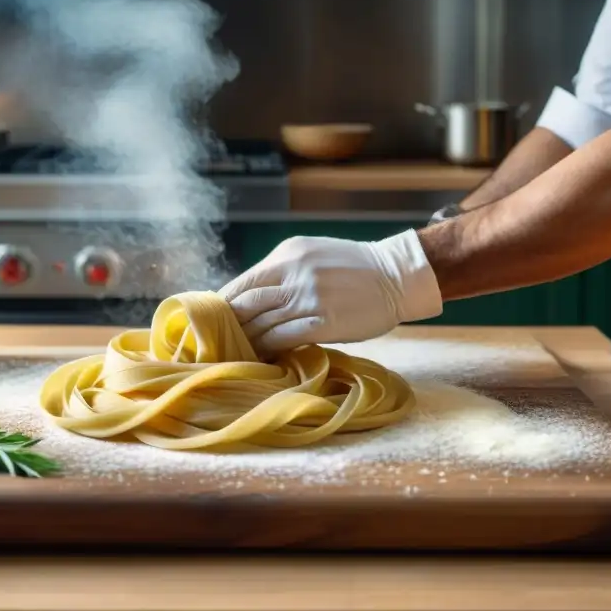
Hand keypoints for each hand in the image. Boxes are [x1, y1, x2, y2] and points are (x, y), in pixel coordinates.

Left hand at [218, 230, 442, 355]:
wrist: (395, 276)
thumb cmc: (353, 268)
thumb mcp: (312, 254)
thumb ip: (282, 271)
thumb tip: (249, 295)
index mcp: (289, 254)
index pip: (244, 282)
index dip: (225, 303)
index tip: (215, 319)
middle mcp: (294, 273)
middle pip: (246, 303)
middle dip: (230, 324)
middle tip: (219, 341)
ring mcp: (308, 298)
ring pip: (262, 323)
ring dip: (247, 340)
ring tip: (237, 353)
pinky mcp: (323, 323)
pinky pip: (284, 338)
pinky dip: (268, 349)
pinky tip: (262, 357)